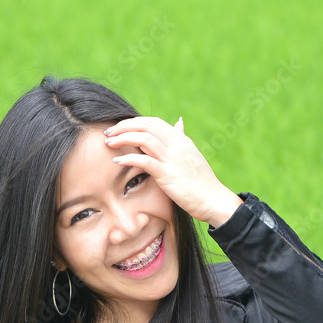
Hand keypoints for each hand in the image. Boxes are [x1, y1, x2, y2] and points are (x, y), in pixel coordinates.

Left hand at [103, 116, 242, 227]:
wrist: (213, 200)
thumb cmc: (201, 182)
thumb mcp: (192, 155)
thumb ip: (182, 139)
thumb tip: (179, 122)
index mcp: (181, 140)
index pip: (153, 122)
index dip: (134, 122)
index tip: (120, 127)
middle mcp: (177, 145)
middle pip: (146, 125)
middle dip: (124, 126)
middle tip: (108, 133)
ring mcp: (172, 158)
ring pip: (143, 138)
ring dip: (122, 138)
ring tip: (108, 143)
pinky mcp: (167, 174)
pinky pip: (144, 160)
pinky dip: (128, 158)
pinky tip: (117, 162)